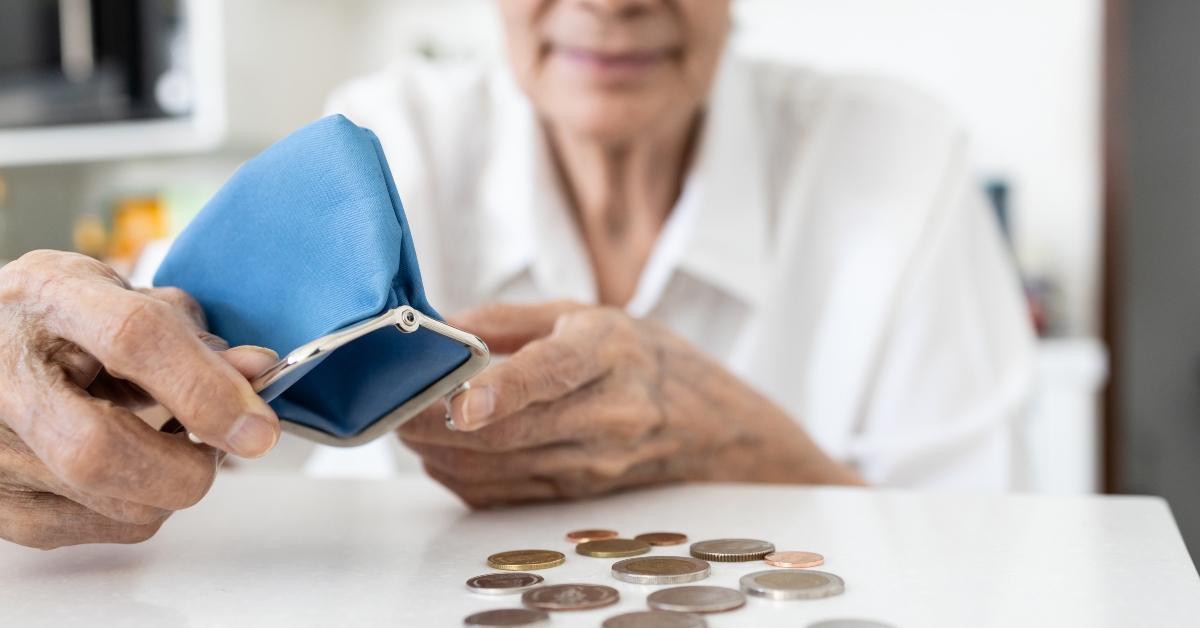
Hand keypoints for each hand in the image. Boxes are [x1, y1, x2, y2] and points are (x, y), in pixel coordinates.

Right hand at [0, 251, 279, 548]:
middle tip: (218, 447)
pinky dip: (141, 507)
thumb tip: (258, 373)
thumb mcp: (129, 302)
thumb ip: (195, 340)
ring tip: (169, 443)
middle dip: (186, 467)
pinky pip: (99, 531)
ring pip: (112, 504)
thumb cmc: (64, 321)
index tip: (258, 427)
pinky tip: (134, 468)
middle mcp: (5, 373)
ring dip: (172, 486)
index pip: (133, 339)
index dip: (206, 389)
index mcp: (51, 297)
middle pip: (98, 449)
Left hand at [399, 301, 861, 507]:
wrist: (710, 425)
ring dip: (440, 453)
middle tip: (394, 406)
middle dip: (439, 425)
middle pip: (512, 431)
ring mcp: (596, 463)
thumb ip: (507, 318)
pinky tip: (442, 454)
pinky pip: (504, 495)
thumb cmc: (641, 358)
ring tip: (408, 425)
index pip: (553, 372)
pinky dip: (461, 477)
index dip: (504, 388)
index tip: (462, 402)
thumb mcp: (585, 313)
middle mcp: (609, 414)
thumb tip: (438, 327)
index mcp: (610, 352)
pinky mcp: (578, 494)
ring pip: (499, 469)